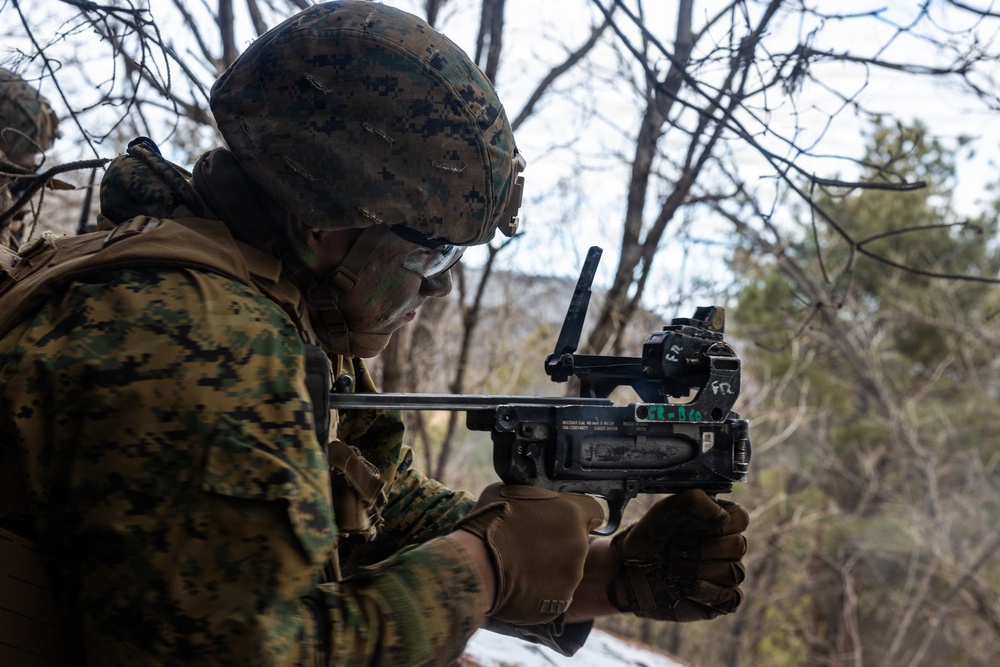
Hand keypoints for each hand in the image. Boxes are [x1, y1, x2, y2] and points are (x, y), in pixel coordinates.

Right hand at [454, 484, 603, 625]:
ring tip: (521, 566)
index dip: (581, 516)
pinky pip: (556, 594)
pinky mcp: (561, 602)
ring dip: (551, 567)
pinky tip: (520, 584)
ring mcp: (572, 576)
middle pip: (578, 542)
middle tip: (531, 544)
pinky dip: (542, 590)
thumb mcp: (510, 492)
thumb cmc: (489, 523)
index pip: (595, 512)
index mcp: (571, 513)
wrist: (476, 567)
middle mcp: (579, 544)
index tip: (567, 521)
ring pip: (567, 570)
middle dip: (560, 543)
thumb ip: (533, 497)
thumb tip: (533, 499)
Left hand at [609, 489, 747, 621]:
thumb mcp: (667, 508)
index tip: (689, 526)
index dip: (716, 525)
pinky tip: (685, 588)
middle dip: (699, 549)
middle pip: (737, 546)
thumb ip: (695, 501)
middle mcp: (729, 547)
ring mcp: (727, 574)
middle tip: (672, 550)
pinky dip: (706, 592)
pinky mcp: (722, 600)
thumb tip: (723, 515)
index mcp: (720, 522)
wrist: (631, 567)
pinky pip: (731, 598)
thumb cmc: (652, 535)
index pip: (741, 519)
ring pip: (733, 572)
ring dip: (696, 570)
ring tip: (672, 568)